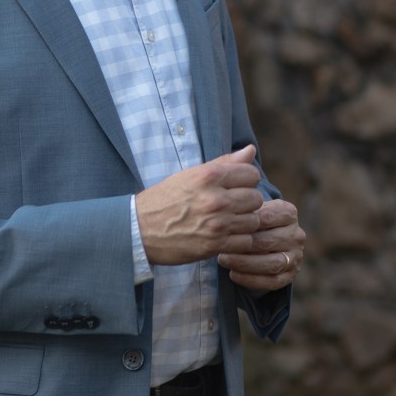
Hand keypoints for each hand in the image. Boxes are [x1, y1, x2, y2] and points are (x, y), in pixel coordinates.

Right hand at [135, 145, 263, 265]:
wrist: (139, 230)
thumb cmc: (164, 200)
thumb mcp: (190, 175)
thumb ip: (224, 163)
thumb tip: (251, 149)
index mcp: (209, 176)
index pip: (251, 173)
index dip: (246, 181)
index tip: (235, 188)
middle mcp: (215, 198)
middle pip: (256, 198)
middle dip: (247, 202)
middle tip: (232, 207)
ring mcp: (216, 223)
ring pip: (254, 220)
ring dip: (245, 222)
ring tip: (229, 222)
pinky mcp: (215, 245)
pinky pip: (246, 241)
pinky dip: (239, 240)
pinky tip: (226, 236)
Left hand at [218, 195, 305, 291]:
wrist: (267, 241)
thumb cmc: (254, 223)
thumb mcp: (252, 211)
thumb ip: (245, 212)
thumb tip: (226, 218)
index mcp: (289, 214)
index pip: (266, 217)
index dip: (244, 224)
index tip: (224, 228)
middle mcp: (296, 235)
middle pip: (267, 242)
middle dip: (241, 246)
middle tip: (220, 247)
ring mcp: (296, 257)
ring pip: (272, 264)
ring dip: (244, 264)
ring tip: (224, 260)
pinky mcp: (290, 275)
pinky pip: (272, 281)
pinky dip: (251, 280)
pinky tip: (233, 274)